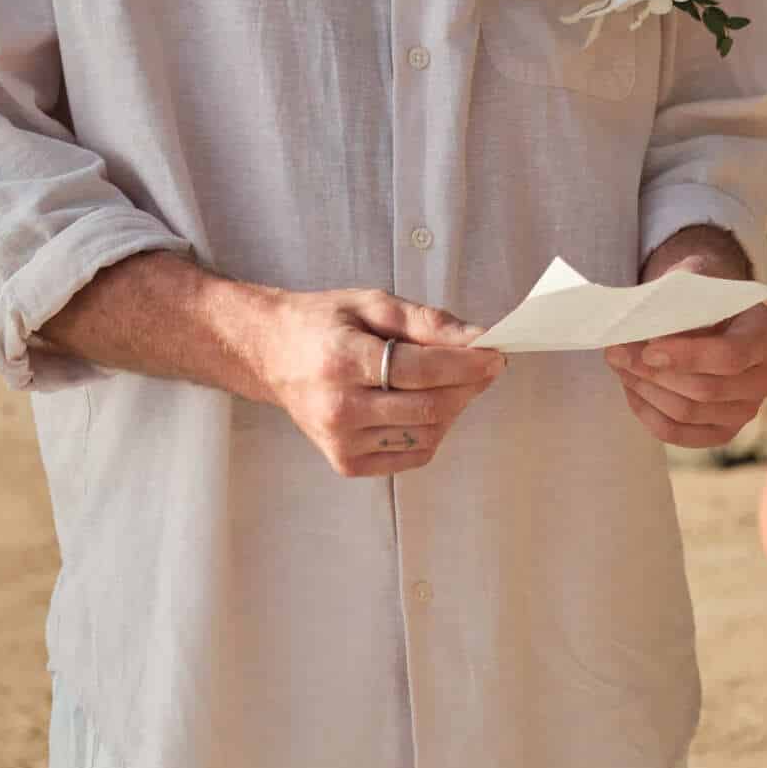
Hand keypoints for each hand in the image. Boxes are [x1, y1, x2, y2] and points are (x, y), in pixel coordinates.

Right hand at [257, 288, 505, 477]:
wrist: (270, 354)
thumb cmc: (322, 324)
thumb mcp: (371, 304)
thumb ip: (425, 321)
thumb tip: (476, 338)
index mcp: (341, 361)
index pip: (421, 370)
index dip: (467, 364)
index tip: (496, 354)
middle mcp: (338, 408)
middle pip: (429, 406)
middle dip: (468, 386)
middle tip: (485, 366)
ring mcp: (340, 442)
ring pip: (427, 434)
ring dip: (453, 408)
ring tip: (449, 382)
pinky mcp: (346, 463)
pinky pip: (412, 454)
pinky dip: (432, 431)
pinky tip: (424, 405)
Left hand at [606, 302, 766, 449]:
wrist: (710, 312)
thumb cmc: (701, 294)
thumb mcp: (695, 283)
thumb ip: (675, 302)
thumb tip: (638, 328)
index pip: (731, 356)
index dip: (687, 356)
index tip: (648, 349)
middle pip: (706, 389)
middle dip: (654, 372)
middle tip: (616, 352)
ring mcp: (747, 410)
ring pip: (688, 413)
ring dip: (645, 389)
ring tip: (619, 364)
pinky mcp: (723, 431)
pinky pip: (679, 433)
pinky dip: (647, 413)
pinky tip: (632, 387)